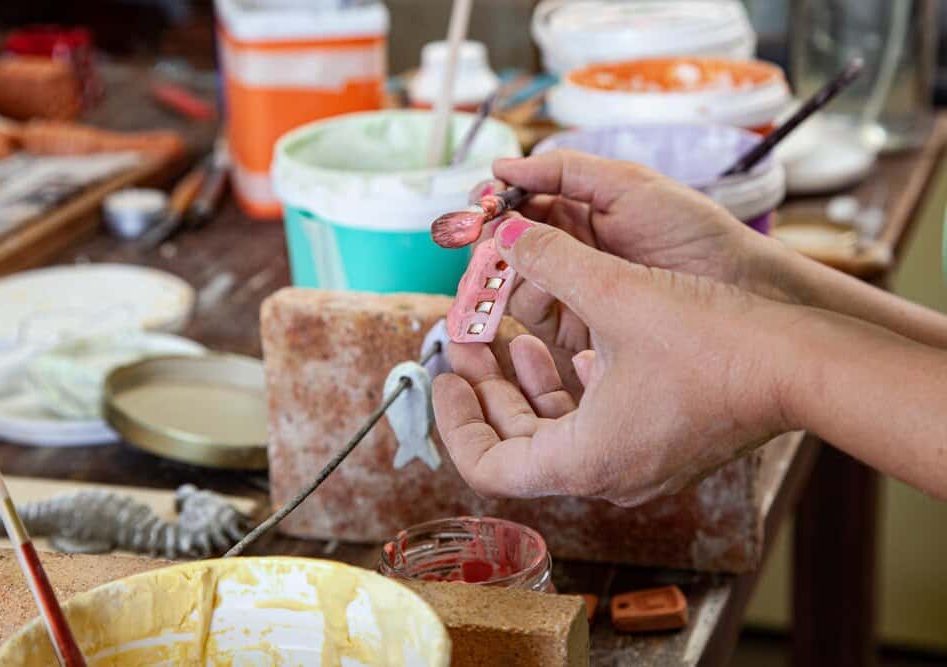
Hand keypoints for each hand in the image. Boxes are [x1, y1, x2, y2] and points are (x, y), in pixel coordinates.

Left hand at [433, 218, 800, 505]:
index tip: (446, 376)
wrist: (804, 363)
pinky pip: (596, 426)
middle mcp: (608, 475)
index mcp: (584, 460)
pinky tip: (577, 347)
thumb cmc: (719, 344)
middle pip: (518, 445)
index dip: (454, 420)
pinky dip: (574, 390)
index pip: (487, 465)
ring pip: (557, 435)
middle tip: (471, 342)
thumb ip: (549, 260)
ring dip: (530, 387)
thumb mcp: (617, 293)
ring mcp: (638, 465)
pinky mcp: (662, 446)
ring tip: (518, 338)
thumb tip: (505, 235)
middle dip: (489, 389)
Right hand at [477, 150, 791, 393]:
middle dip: (495, 240)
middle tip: (484, 240)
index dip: (497, 202)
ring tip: (517, 268)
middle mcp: (577, 249)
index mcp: (584, 208)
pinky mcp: (584, 329)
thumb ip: (563, 172)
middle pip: (512, 244)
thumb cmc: (696, 233)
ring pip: (518, 281)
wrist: (743, 293)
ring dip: (508, 272)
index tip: (480, 204)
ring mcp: (579, 289)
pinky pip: (539, 318)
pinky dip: (530, 305)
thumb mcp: (629, 185)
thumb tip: (502, 166)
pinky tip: (540, 295)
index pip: (522, 203)